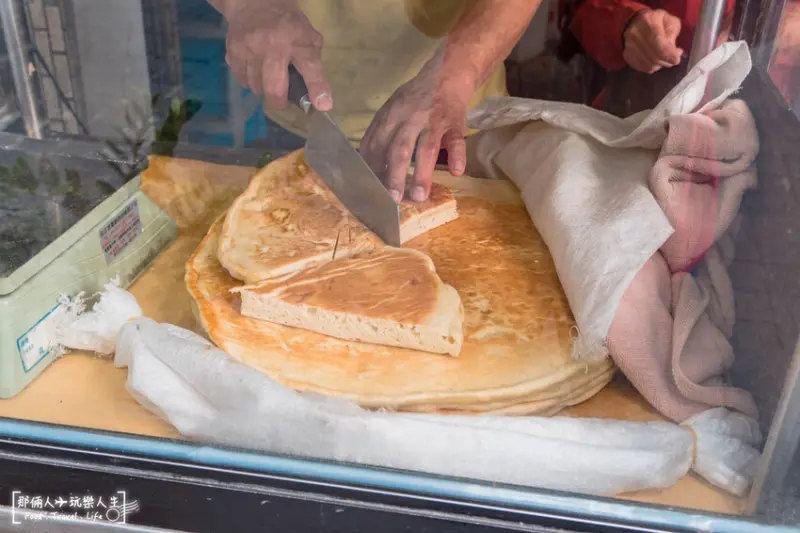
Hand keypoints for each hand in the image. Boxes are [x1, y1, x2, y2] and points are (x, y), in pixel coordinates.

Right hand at [223, 0, 331, 109]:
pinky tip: (255, 70)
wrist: (254, 3)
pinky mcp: (233, 51)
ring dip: (263, 89)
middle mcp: (272, 45)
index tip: (323, 106)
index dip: (317, 89)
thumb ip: (314, 63)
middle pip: (274, 87)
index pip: (310, 68)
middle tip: (282, 99)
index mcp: (298, 40)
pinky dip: (250, 81)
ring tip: (267, 77)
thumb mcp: (308, 36)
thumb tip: (320, 99)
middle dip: (280, 101)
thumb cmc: (287, 24)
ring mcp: (250, 48)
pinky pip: (242, 80)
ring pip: (256, 87)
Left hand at [360, 53, 469, 202]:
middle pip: (399, 149)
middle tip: (393, 199)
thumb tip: (368, 163)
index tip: (371, 189)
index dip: (373, 167)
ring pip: (426, 148)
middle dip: (394, 175)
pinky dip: (457, 155)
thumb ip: (381, 132)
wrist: (448, 72)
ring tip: (419, 196)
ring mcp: (434, 120)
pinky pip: (456, 140)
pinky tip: (456, 172)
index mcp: (391, 115)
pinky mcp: (455, 121)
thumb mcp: (392, 108)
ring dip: (422, 173)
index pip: (376, 143)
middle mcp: (410, 118)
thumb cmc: (416, 97)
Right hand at [623, 9, 682, 73]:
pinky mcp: (627, 55)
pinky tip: (655, 60)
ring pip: (649, 65)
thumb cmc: (656, 20)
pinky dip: (651, 66)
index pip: (660, 46)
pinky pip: (642, 67)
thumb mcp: (669, 20)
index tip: (677, 59)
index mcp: (648, 21)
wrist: (635, 22)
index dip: (670, 56)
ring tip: (664, 58)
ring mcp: (629, 46)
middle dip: (667, 61)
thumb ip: (672, 34)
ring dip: (660, 64)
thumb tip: (672, 51)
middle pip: (654, 57)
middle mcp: (635, 34)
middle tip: (673, 59)